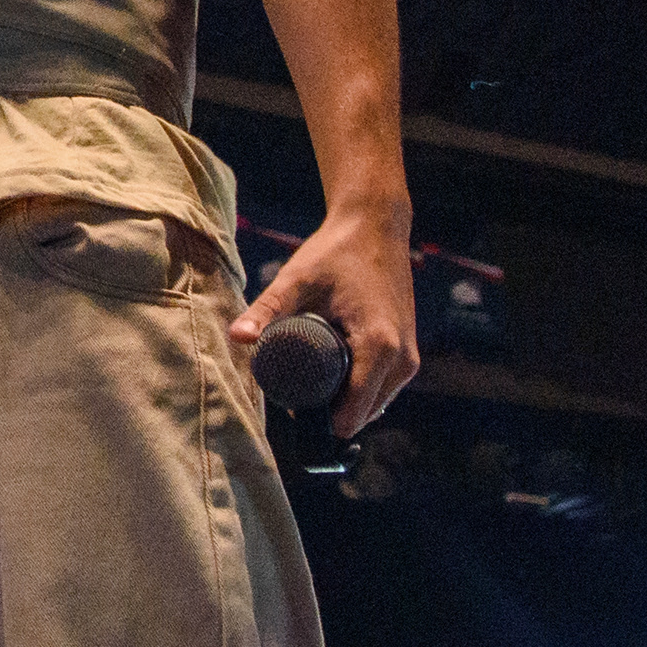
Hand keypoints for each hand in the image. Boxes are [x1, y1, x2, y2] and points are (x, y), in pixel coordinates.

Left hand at [229, 204, 420, 440]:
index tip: (289, 407)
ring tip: (308, 382)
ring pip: (373, 405)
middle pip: (362, 415)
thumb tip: (236, 338)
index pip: (351, 414)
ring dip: (344, 404)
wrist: (375, 226)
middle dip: (328, 414)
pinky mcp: (408, 353)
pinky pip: (381, 389)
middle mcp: (402, 360)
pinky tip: (331, 380)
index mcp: (380, 347)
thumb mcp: (296, 282)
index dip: (317, 420)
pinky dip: (358, 391)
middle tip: (293, 391)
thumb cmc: (336, 252)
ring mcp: (410, 358)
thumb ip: (267, 310)